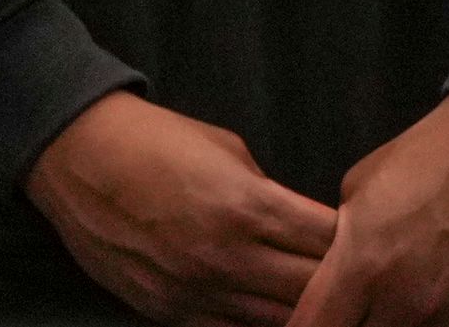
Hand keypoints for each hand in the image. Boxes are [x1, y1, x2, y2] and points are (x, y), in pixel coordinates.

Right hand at [28, 92, 339, 326]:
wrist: (77, 157)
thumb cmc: (155, 140)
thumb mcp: (228, 150)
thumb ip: (269, 194)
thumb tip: (303, 225)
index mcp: (249, 207)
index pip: (330, 244)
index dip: (358, 245)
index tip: (372, 241)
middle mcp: (228, 258)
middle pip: (314, 292)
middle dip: (342, 286)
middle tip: (361, 279)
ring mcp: (198, 293)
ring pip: (278, 324)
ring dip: (305, 312)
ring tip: (327, 304)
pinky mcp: (171, 314)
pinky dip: (257, 325)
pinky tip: (274, 315)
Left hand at [286, 96, 448, 326]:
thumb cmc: (430, 157)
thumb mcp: (358, 187)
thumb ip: (339, 244)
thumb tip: (328, 279)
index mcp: (363, 264)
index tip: (310, 318)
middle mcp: (405, 300)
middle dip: (349, 326)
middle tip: (357, 307)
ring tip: (397, 302)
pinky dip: (436, 326)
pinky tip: (436, 302)